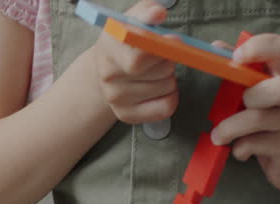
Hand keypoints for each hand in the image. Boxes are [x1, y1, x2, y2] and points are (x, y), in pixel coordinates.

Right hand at [89, 0, 178, 124]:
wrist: (105, 68)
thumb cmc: (126, 40)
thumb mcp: (133, 19)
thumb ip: (147, 12)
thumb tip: (158, 13)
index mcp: (108, 47)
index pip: (138, 59)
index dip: (163, 50)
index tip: (174, 40)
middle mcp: (108, 75)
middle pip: (159, 71)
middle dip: (170, 60)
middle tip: (161, 55)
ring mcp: (116, 99)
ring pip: (167, 87)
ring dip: (170, 77)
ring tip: (156, 71)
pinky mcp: (127, 115)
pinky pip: (166, 107)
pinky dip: (171, 96)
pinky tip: (160, 88)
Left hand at [210, 34, 279, 194]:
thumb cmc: (273, 124)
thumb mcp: (258, 97)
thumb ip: (240, 75)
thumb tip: (216, 48)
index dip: (260, 47)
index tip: (236, 57)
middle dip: (254, 95)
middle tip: (240, 103)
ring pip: (261, 119)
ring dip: (231, 128)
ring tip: (219, 137)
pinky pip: (256, 144)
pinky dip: (240, 149)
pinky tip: (241, 152)